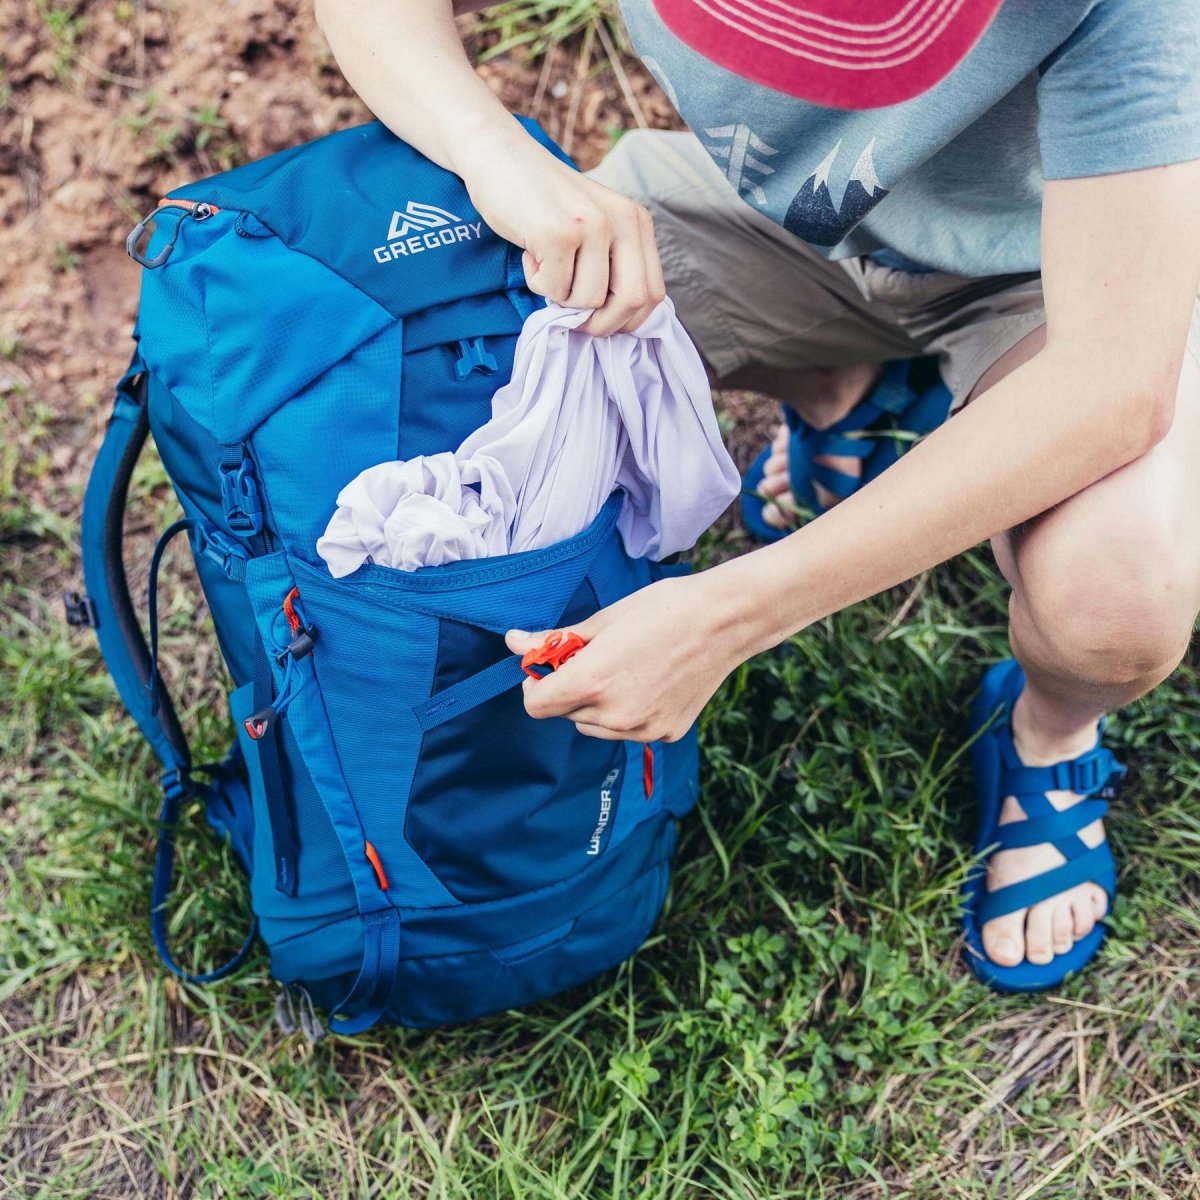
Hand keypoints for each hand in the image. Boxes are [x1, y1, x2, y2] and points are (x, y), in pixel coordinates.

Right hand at [455, 135, 664, 335]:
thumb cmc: (544, 202)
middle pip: (631, 301)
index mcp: (637, 222)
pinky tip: (531, 254)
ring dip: (561, 297)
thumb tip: (619, 322)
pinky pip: (554, 289)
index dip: (627, 320)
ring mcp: (592, 225)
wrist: (501, 157)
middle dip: (600, 323)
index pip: (653, 293)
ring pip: (588, 300)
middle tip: (572, 315)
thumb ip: (614, 264)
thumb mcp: (595, 227)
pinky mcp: (559, 233)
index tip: (599, 319)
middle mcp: (622, 220)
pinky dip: (537, 283)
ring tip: (546, 266)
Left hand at [505, 573, 742, 741]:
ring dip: (596, 706)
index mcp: (591, 682)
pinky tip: (650, 682)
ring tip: (626, 670)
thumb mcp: (603, 620)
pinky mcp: (665, 733)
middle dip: (570, 690)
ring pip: (594, 727)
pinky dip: (627, 713)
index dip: (537, 684)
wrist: (725, 620)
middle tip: (597, 659)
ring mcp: (642, 729)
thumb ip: (555, 640)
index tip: (553, 666)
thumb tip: (514, 642)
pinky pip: (627, 731)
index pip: (535, 705)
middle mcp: (614, 715)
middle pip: (565, 714)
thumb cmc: (663, 609)